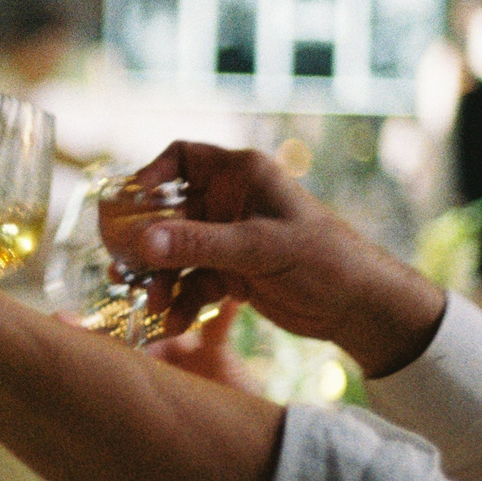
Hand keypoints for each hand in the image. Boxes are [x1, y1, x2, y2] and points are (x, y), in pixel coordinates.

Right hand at [122, 143, 445, 378]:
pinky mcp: (232, 272)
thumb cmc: (322, 258)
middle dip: (148, 244)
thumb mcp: (257, 248)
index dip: (152, 174)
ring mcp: (229, 239)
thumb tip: (142, 244)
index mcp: (241, 175)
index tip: (131, 203)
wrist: (357, 305)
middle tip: (124, 268)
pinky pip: (193, 282)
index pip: (183, 157)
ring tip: (153, 304)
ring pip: (177, 253)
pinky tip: (176, 323)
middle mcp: (230, 201)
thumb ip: (198, 244)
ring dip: (162, 279)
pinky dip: (183, 302)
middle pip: (169, 213)